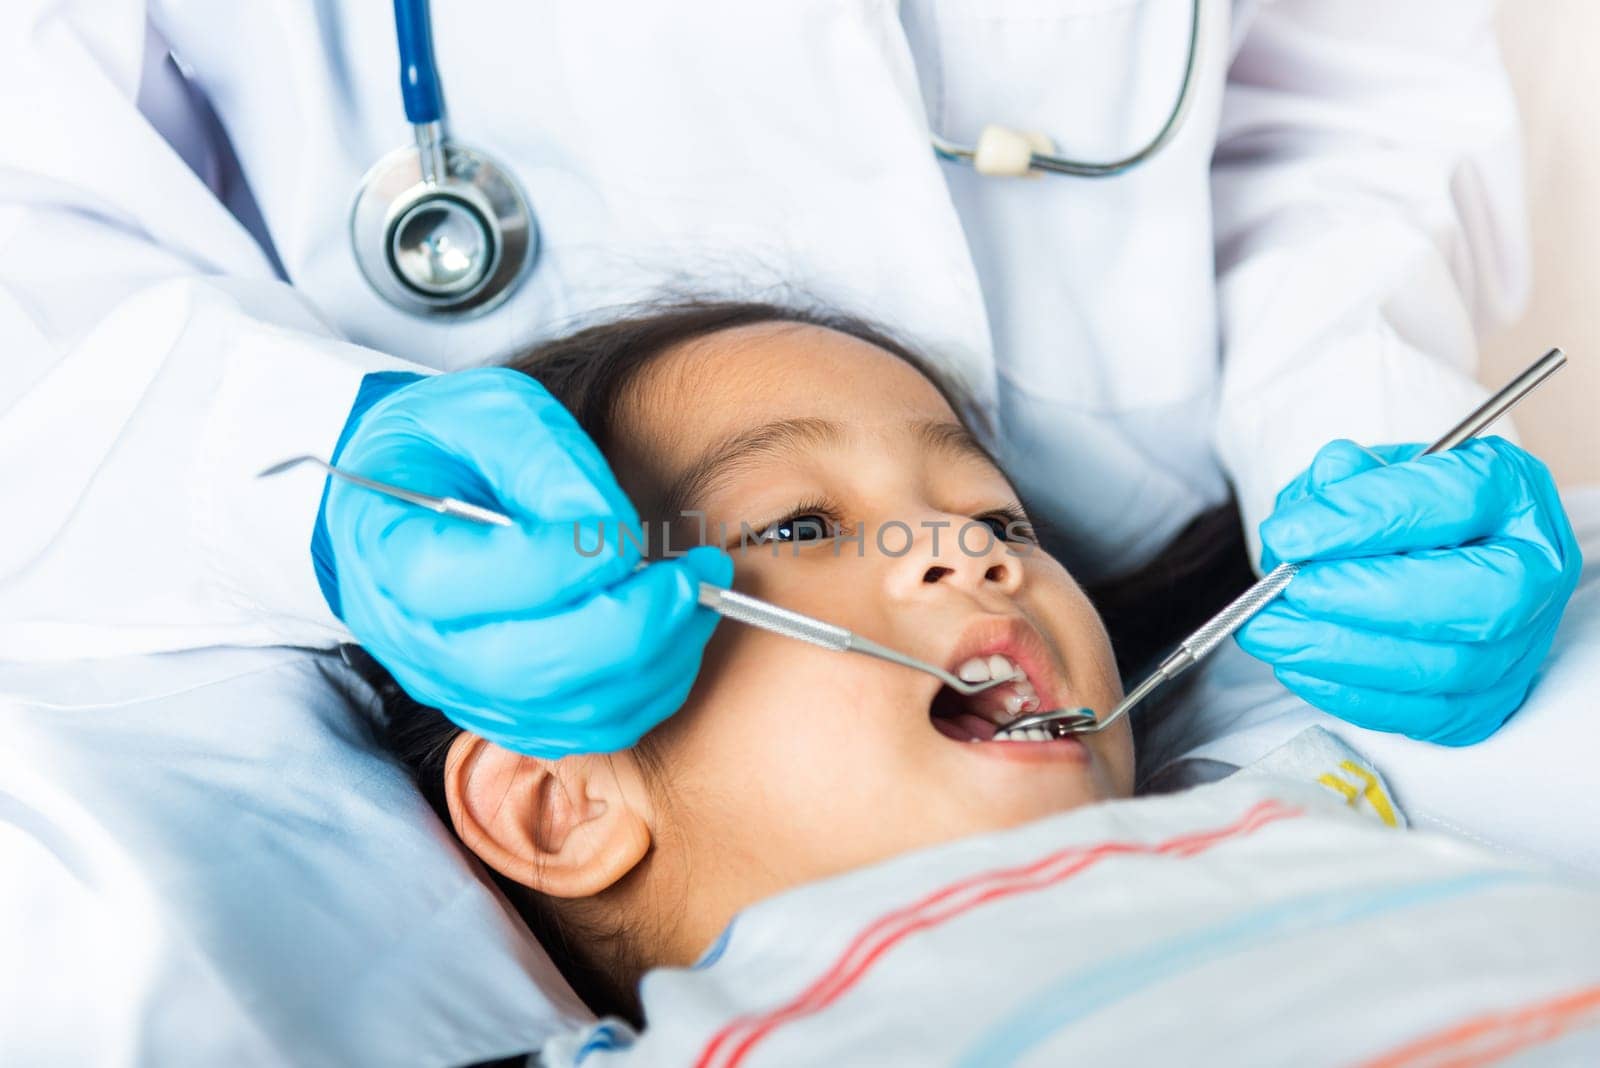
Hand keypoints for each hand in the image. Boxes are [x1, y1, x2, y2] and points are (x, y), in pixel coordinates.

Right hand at [319, 369, 732, 755]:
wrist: (414, 492)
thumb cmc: (445, 444)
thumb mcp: (484, 410)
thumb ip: (542, 458)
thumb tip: (610, 528)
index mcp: (387, 554)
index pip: (466, 585)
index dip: (560, 565)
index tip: (624, 532)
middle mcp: (415, 641)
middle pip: (526, 669)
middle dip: (630, 626)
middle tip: (691, 574)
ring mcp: (460, 688)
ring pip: (567, 711)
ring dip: (654, 660)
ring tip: (696, 594)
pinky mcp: (507, 712)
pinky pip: (587, 729)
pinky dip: (648, 690)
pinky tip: (676, 632)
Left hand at [1236, 437, 1580, 744]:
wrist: (1421, 552)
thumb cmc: (1395, 507)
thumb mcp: (1369, 470)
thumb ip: (1344, 481)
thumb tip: (1315, 506)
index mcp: (1513, 492)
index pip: (1453, 501)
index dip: (1365, 518)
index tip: (1290, 532)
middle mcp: (1534, 572)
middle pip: (1472, 600)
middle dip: (1364, 599)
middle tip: (1288, 591)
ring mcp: (1519, 645)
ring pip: (1444, 667)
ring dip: (1341, 653)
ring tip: (1270, 631)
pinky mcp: (1485, 702)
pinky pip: (1422, 714)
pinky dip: (1349, 693)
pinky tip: (1297, 667)